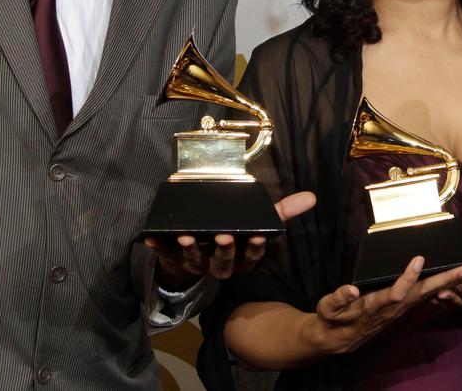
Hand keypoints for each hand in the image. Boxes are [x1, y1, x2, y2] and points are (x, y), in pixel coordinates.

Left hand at [146, 190, 315, 289]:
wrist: (200, 251)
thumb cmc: (234, 233)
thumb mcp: (258, 222)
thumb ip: (282, 211)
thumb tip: (311, 197)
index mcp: (242, 257)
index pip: (251, 256)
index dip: (253, 249)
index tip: (257, 236)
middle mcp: (220, 264)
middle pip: (224, 263)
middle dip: (223, 250)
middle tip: (223, 235)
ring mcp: (197, 262)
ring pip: (195, 262)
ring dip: (190, 251)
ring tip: (186, 237)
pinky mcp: (174, 258)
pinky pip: (165, 255)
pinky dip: (157, 246)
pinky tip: (150, 236)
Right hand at [307, 257, 461, 354]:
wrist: (338, 339)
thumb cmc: (333, 319)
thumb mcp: (328, 308)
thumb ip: (339, 298)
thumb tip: (352, 289)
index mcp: (375, 306)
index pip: (395, 292)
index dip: (407, 277)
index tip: (419, 259)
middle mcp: (393, 308)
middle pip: (423, 293)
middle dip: (446, 281)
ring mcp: (401, 309)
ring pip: (428, 294)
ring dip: (450, 284)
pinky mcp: (403, 308)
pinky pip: (426, 297)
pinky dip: (444, 289)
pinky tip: (458, 282)